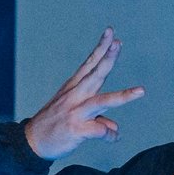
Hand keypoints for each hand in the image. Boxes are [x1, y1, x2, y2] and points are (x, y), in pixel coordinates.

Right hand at [24, 28, 144, 160]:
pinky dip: (110, 135)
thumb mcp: (75, 116)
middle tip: (118, 43)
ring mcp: (75, 112)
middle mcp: (75, 96)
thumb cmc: (55, 126)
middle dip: (108, 58)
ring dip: (122, 96)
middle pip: (95, 74)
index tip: (111, 32)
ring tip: (140, 91)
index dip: (101, 48)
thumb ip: (98, 118)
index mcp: (74, 88)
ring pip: (102, 101)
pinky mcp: (76, 129)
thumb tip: (115, 128)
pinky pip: (100, 130)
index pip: (89, 64)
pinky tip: (114, 137)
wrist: (33, 142)